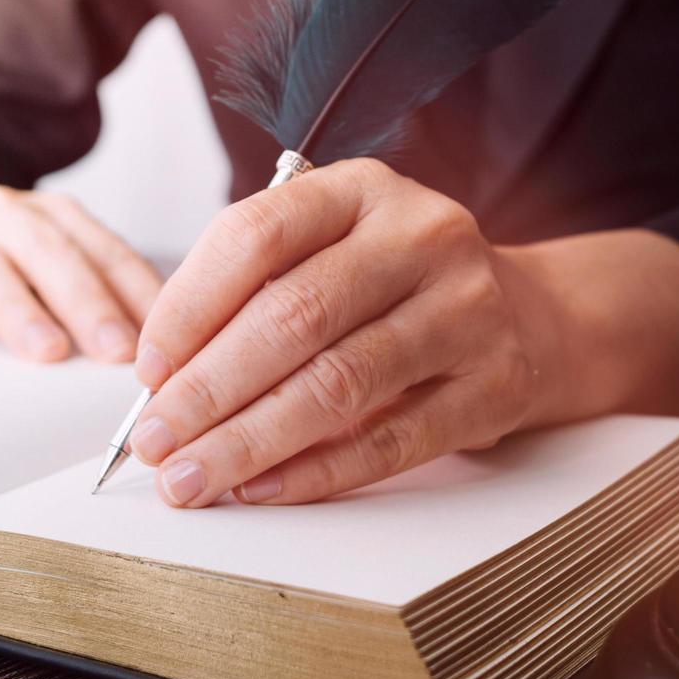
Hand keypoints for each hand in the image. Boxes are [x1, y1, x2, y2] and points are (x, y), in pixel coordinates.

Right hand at [0, 186, 165, 362]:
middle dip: (86, 299)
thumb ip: (100, 307)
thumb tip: (172, 363)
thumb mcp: (51, 282)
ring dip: (17, 306)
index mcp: (46, 217)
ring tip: (45, 350)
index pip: (99, 246)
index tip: (162, 338)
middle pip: (45, 248)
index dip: (132, 289)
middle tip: (116, 351)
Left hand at [125, 159, 568, 505]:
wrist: (533, 316)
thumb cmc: (396, 287)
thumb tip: (160, 379)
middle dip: (207, 389)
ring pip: (338, 384)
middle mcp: (422, 236)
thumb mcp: (333, 251)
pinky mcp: (495, 385)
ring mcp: (468, 309)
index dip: (188, 306)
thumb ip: (255, 292)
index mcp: (362, 189)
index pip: (257, 234)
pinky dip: (315, 472)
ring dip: (249, 440)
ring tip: (190, 476)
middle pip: (293, 316)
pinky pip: (391, 441)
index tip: (144, 368)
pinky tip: (259, 489)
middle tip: (152, 440)